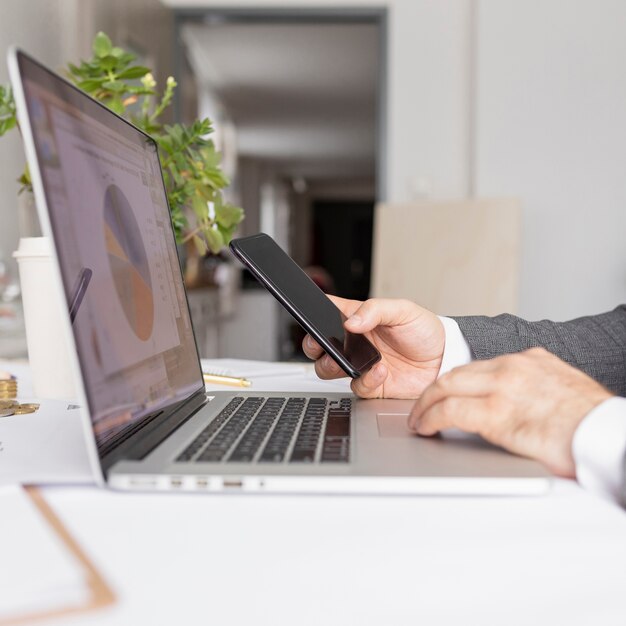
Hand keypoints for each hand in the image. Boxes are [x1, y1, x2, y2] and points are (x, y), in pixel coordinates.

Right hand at [302, 296, 444, 398]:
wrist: (445, 360)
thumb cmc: (425, 331)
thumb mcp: (403, 310)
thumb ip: (375, 310)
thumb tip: (351, 321)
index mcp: (359, 318)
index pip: (328, 312)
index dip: (315, 313)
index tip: (314, 316)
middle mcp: (355, 342)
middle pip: (319, 344)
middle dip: (313, 345)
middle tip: (321, 344)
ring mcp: (361, 364)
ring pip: (328, 368)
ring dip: (333, 365)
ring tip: (350, 362)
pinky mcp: (371, 385)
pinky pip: (356, 387)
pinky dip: (366, 380)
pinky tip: (381, 371)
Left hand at [408, 347, 613, 476]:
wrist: (609, 436)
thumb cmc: (591, 423)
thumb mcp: (561, 390)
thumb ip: (535, 388)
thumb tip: (520, 402)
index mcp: (529, 361)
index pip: (478, 367)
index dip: (456, 382)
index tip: (445, 393)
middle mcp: (513, 367)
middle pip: (456, 372)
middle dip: (434, 390)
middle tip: (422, 406)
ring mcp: (503, 387)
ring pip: (446, 386)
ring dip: (426, 403)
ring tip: (418, 419)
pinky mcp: (497, 413)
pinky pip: (448, 411)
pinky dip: (430, 418)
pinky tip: (425, 428)